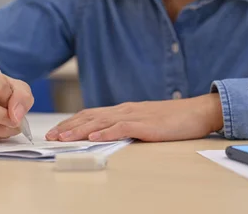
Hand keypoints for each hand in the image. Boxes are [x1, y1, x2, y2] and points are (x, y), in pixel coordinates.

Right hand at [0, 65, 33, 142]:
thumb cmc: (3, 90)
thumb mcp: (18, 87)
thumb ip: (22, 96)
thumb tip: (15, 116)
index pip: (0, 87)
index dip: (12, 98)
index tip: (14, 102)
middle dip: (4, 118)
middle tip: (16, 122)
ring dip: (4, 129)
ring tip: (11, 123)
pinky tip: (0, 126)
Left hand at [45, 94, 223, 141]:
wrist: (197, 111)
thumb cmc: (174, 119)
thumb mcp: (145, 121)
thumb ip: (127, 125)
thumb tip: (109, 134)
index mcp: (125, 109)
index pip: (92, 114)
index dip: (72, 122)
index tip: (56, 131)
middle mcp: (126, 110)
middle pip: (91, 116)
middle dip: (68, 126)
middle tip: (50, 136)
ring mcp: (135, 116)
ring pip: (101, 121)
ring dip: (80, 129)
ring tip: (63, 137)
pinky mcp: (146, 125)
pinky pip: (122, 128)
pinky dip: (105, 132)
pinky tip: (93, 136)